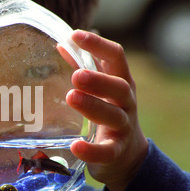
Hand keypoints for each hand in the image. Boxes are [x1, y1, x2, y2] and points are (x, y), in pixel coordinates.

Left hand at [65, 30, 148, 190]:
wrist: (127, 155)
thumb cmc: (109, 112)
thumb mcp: (101, 89)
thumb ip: (84, 67)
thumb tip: (62, 44)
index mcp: (120, 82)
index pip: (116, 57)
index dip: (98, 45)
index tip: (75, 35)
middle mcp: (126, 102)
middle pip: (120, 87)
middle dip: (99, 80)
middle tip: (76, 75)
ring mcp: (124, 127)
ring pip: (114, 116)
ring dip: (93, 106)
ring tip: (71, 97)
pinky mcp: (116, 151)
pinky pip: (107, 151)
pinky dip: (92, 150)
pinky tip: (76, 146)